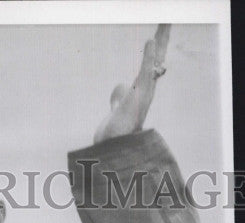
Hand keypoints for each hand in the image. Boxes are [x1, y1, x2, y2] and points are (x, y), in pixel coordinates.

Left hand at [93, 24, 169, 143]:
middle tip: (167, 20)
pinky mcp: (139, 94)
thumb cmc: (117, 129)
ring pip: (154, 61)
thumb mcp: (118, 106)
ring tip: (164, 22)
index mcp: (143, 88)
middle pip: (157, 58)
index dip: (156, 47)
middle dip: (162, 39)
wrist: (114, 144)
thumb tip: (121, 87)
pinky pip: (146, 71)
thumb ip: (120, 95)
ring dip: (160, 41)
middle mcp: (147, 88)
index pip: (151, 63)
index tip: (158, 32)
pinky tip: (151, 40)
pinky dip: (150, 55)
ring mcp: (145, 91)